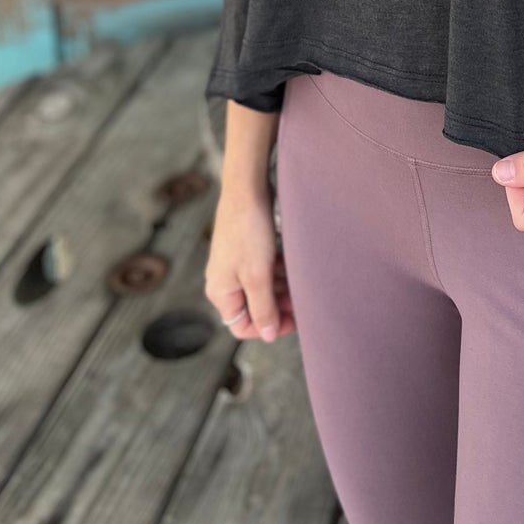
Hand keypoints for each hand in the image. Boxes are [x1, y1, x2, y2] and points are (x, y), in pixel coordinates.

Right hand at [204, 178, 293, 340]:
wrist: (247, 187)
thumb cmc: (248, 230)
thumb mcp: (257, 275)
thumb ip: (262, 307)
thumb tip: (266, 335)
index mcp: (221, 292)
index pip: (242, 326)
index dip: (269, 327)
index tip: (294, 320)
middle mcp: (224, 280)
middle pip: (254, 307)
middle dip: (278, 307)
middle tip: (303, 302)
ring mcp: (235, 263)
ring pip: (261, 288)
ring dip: (281, 289)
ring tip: (302, 284)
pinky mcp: (246, 247)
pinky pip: (263, 269)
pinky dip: (278, 272)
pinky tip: (294, 266)